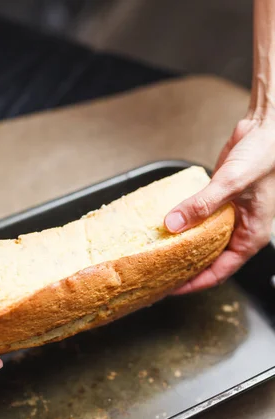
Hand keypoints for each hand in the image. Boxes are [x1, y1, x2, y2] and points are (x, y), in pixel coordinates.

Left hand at [164, 117, 274, 293]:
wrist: (268, 126)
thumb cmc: (265, 155)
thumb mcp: (232, 183)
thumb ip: (201, 204)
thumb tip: (173, 224)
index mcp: (250, 236)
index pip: (220, 272)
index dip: (194, 283)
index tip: (171, 288)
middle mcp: (240, 230)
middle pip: (209, 260)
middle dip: (185, 269)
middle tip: (159, 274)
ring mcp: (229, 217)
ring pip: (203, 241)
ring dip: (182, 247)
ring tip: (158, 254)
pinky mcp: (218, 201)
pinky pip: (199, 220)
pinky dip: (183, 225)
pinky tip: (166, 227)